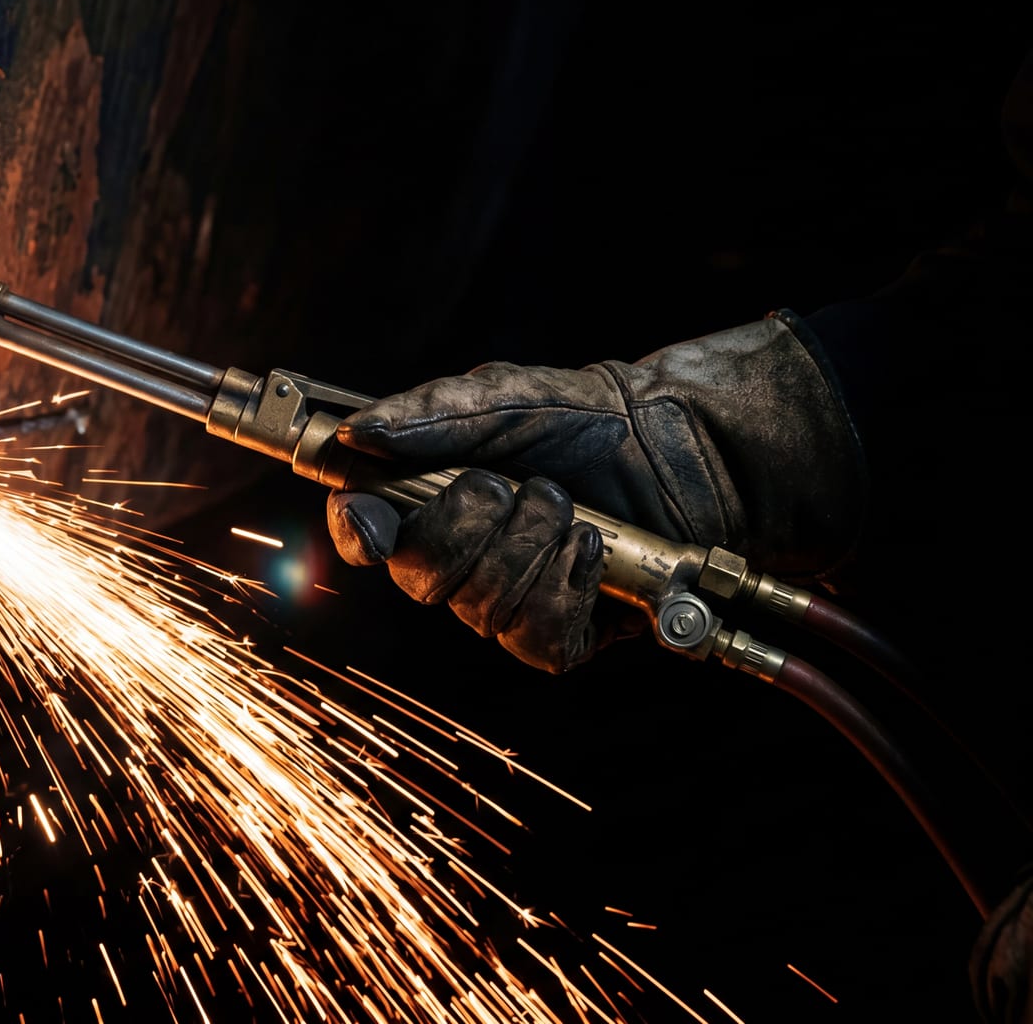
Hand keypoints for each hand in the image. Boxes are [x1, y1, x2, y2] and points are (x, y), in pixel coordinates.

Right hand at [326, 312, 863, 671]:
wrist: (680, 448)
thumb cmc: (588, 419)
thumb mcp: (506, 396)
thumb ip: (430, 412)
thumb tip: (357, 432)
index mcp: (431, 501)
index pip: (366, 537)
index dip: (360, 535)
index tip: (375, 519)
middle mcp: (462, 558)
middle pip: (419, 580)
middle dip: (465, 531)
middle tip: (511, 486)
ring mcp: (510, 599)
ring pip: (480, 612)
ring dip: (528, 551)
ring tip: (568, 509)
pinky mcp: (563, 632)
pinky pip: (536, 641)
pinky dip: (565, 590)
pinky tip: (588, 551)